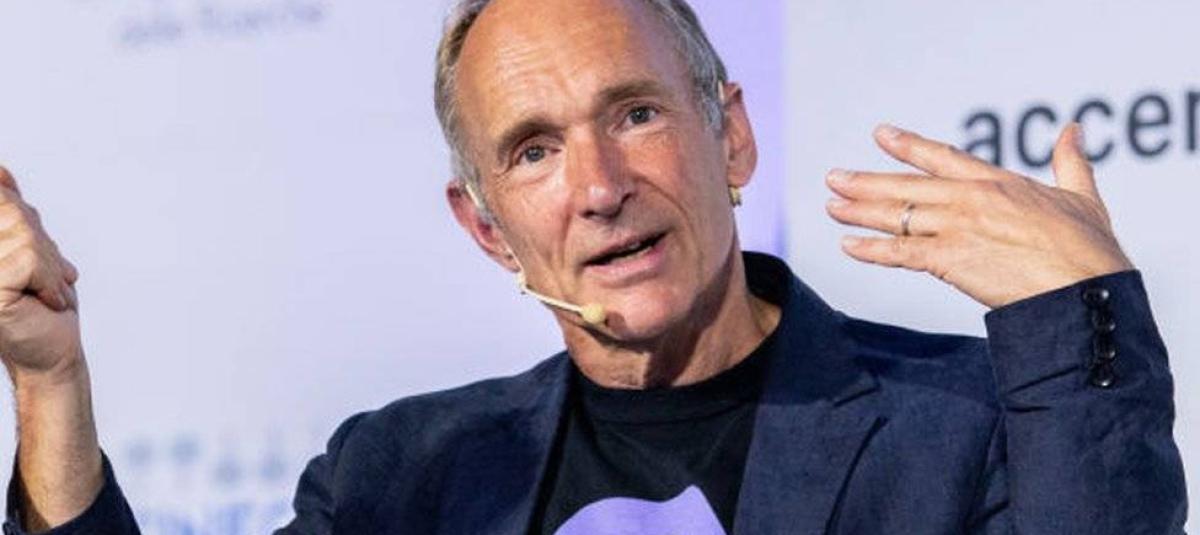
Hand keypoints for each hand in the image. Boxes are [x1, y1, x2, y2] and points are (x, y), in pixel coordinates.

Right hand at [0, 166, 82, 385]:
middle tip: (51, 278)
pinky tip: (46, 301)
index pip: (2, 198)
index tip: (28, 245)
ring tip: (48, 291)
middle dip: (43, 243)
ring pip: (24, 233)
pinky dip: (48, 279)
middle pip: (14, 211)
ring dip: (50, 264)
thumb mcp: (30, 248)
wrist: (51, 351)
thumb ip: (11, 211)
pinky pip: (28, 260)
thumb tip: (0, 170)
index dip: (22, 214)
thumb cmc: (40, 302)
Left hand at [825, 123, 1132, 308]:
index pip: (944, 158)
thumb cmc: (1091, 252)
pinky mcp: (950, 259)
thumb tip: (1072, 130)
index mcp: (1000, 182)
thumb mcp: (1082, 198)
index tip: (881, 135)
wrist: (1086, 290)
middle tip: (834, 177)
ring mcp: (958, 228)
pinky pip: (900, 252)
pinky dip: (871, 250)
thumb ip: (1070, 163)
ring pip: (898, 215)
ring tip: (832, 205)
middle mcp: (972, 199)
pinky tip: (848, 245)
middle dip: (867, 181)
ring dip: (860, 211)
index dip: (909, 147)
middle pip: (908, 186)